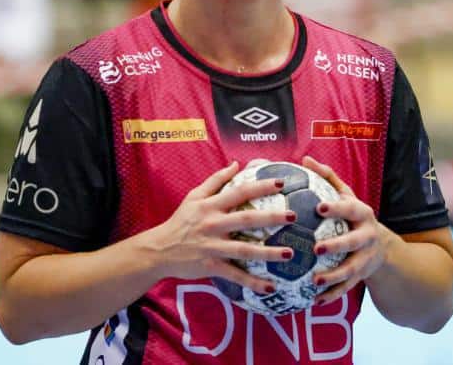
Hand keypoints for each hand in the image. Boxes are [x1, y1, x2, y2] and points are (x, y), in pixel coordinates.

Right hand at [151, 161, 297, 293]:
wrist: (158, 250)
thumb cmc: (180, 221)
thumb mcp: (193, 196)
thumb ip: (216, 180)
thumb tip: (236, 164)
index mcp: (211, 206)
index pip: (240, 192)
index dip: (261, 186)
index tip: (282, 182)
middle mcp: (213, 224)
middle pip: (246, 219)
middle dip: (271, 218)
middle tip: (293, 216)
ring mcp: (212, 246)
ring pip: (244, 250)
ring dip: (267, 252)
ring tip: (289, 253)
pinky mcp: (210, 266)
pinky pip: (235, 275)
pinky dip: (252, 283)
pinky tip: (270, 288)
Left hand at [302, 155, 393, 304]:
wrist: (382, 247)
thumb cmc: (354, 215)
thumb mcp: (346, 195)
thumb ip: (327, 177)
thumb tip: (304, 159)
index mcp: (362, 213)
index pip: (349, 209)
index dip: (336, 208)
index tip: (318, 207)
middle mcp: (367, 236)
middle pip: (354, 242)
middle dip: (337, 246)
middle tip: (316, 248)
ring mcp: (366, 258)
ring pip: (351, 269)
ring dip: (334, 277)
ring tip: (314, 281)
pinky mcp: (362, 276)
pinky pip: (347, 288)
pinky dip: (332, 295)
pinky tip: (315, 300)